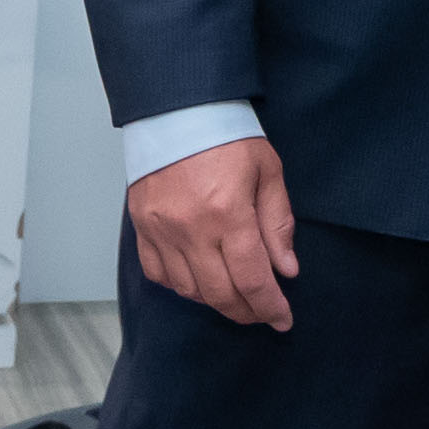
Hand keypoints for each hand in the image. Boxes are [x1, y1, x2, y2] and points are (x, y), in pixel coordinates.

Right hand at [127, 135, 298, 332]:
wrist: (177, 108)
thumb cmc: (227, 135)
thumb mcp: (267, 171)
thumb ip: (278, 223)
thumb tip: (286, 269)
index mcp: (228, 212)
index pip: (252, 280)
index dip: (270, 307)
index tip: (283, 320)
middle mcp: (191, 228)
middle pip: (220, 294)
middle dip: (247, 311)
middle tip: (262, 312)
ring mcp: (161, 230)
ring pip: (189, 290)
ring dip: (215, 301)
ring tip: (234, 294)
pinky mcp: (142, 227)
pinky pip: (159, 274)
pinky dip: (181, 286)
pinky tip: (199, 280)